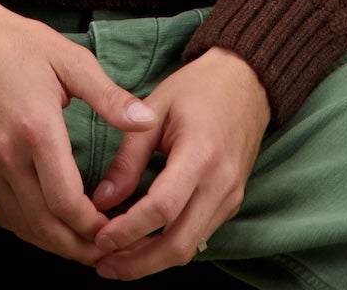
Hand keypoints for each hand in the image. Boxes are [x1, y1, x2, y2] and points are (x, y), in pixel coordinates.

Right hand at [0, 0, 161, 263]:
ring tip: (83, 243)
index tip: (117, 228)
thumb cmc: (19, 44)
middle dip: (78, 245)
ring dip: (53, 242)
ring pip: (22, 226)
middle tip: (106, 249)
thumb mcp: (70, 60)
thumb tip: (147, 122)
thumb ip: (109, 97)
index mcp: (37, 130)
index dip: (93, 227)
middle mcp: (7, 156)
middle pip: (45, 226)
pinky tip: (49, 223)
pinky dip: (28, 226)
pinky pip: (2, 213)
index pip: (67, 203)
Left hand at [88, 45, 271, 277]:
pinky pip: (198, 235)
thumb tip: (102, 200)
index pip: (163, 208)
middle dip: (138, 263)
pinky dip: (169, 245)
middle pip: (179, 244)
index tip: (99, 238)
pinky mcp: (231, 202)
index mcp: (201, 153)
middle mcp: (221, 183)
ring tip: (116, 259)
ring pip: (189, 247)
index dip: (129, 230)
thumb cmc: (197, 88)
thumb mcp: (155, 109)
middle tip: (104, 265)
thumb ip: (128, 157)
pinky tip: (143, 242)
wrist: (246, 82)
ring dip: (152, 260)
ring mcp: (230, 197)